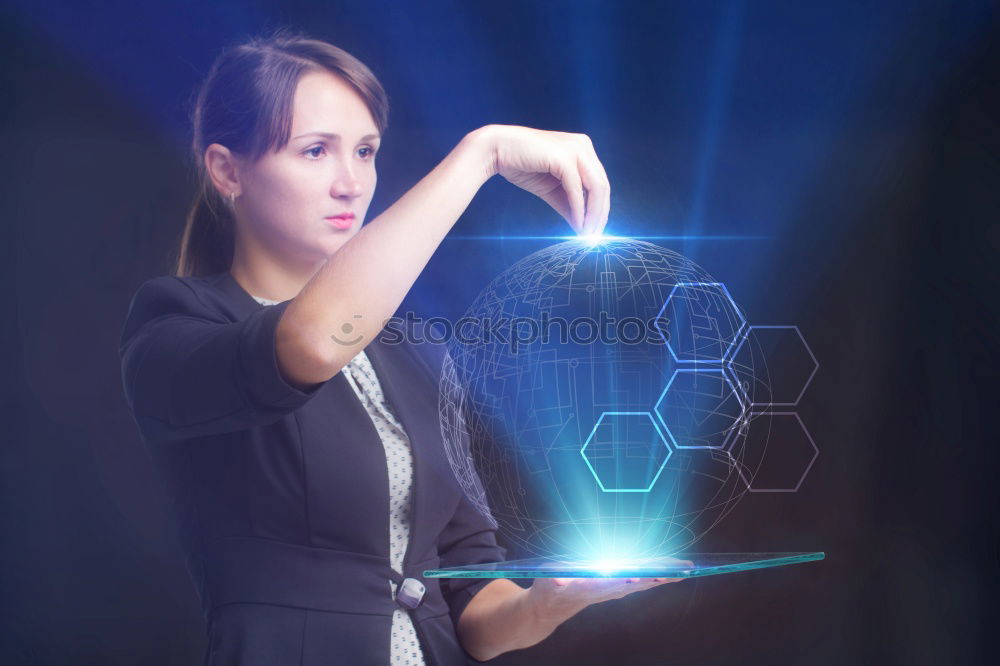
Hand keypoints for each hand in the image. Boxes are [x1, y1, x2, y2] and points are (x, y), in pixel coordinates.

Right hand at [476, 124, 610, 235]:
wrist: (497, 150)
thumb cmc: (522, 165)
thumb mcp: (551, 189)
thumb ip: (568, 205)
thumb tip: (582, 227)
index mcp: (583, 149)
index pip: (600, 182)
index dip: (600, 209)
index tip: (595, 230)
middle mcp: (583, 146)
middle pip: (603, 185)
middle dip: (600, 214)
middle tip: (594, 237)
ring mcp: (575, 149)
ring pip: (595, 187)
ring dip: (592, 214)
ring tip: (587, 233)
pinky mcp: (564, 157)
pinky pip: (576, 189)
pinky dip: (578, 209)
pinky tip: (576, 224)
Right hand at [525, 559, 692, 621]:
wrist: (550, 608)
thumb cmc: (548, 592)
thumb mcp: (546, 585)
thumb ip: (553, 582)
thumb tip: (557, 581)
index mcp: (588, 588)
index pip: (611, 582)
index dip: (629, 577)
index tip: (641, 575)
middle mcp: (606, 590)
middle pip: (636, 582)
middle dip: (656, 575)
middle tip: (679, 570)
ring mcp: (613, 589)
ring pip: (643, 582)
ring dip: (663, 575)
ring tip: (684, 568)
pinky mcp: (616, 587)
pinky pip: (641, 581)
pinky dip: (658, 576)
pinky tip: (672, 572)